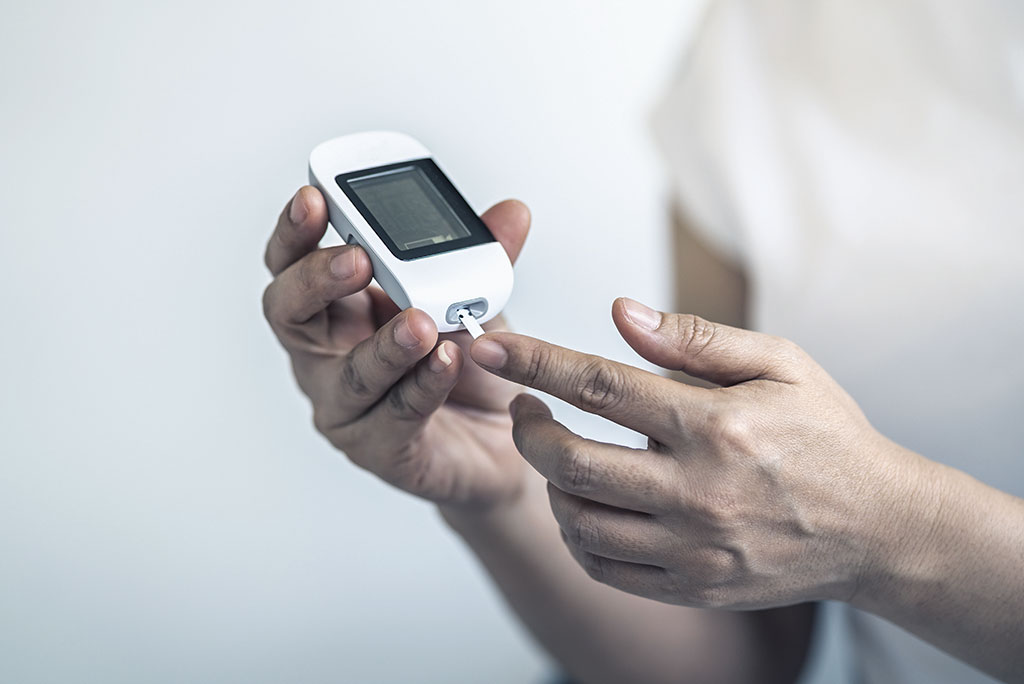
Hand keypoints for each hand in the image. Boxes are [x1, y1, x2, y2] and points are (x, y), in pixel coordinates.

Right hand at [263, 186, 530, 510]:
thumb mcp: (474, 300)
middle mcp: (328, 354)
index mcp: (339, 307)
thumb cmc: (468, 368)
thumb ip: (483, 256)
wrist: (503, 439)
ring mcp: (347, 405)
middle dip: (318, 279)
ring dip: (385, 344)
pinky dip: (423, 384)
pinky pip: (396, 414)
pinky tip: (447, 362)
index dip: (296, 231)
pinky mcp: (379, 448)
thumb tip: (513, 212)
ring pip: (348, 373)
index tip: (314, 198)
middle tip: (359, 259)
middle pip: (290, 313)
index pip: (294, 263)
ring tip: (420, 322)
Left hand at [468, 298, 923, 608]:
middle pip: (571, 461)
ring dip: (549, 483)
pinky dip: (577, 534)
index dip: (534, 363)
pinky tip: (585, 505)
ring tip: (559, 455)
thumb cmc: (828, 439)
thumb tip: (621, 314)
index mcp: (716, 424)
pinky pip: (605, 567)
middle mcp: (698, 490)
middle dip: (527, 430)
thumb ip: (696, 340)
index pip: (600, 386)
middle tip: (524, 409)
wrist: (879, 529)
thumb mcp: (782, 365)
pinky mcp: (693, 586)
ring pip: (578, 520)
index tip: (489, 348)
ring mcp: (693, 548)